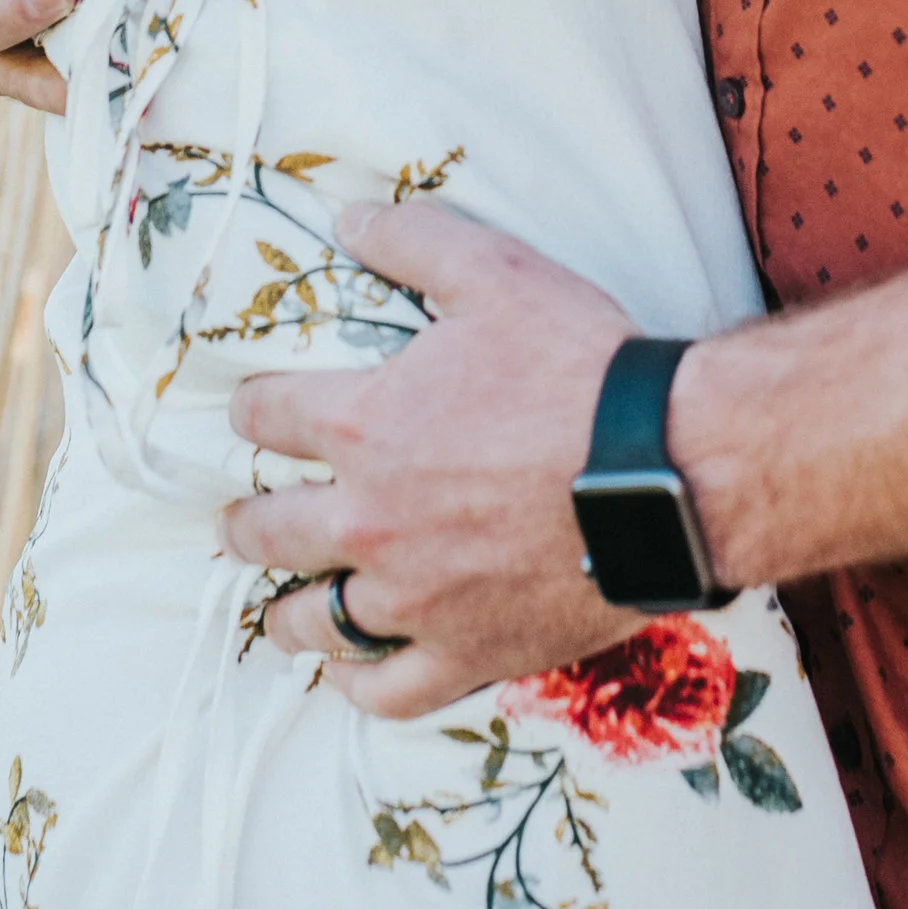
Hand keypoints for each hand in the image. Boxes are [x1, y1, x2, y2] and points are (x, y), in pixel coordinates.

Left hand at [221, 198, 644, 716]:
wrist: (668, 469)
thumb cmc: (580, 366)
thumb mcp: (495, 272)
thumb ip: (413, 239)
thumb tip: (349, 216)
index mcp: (363, 426)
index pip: (266, 418)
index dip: (253, 409)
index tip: (254, 414)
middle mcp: (368, 520)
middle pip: (266, 530)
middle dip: (245, 520)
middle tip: (240, 520)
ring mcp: (412, 599)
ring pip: (314, 620)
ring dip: (288, 607)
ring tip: (282, 603)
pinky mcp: (465, 654)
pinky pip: (384, 691)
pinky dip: (356, 685)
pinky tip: (348, 675)